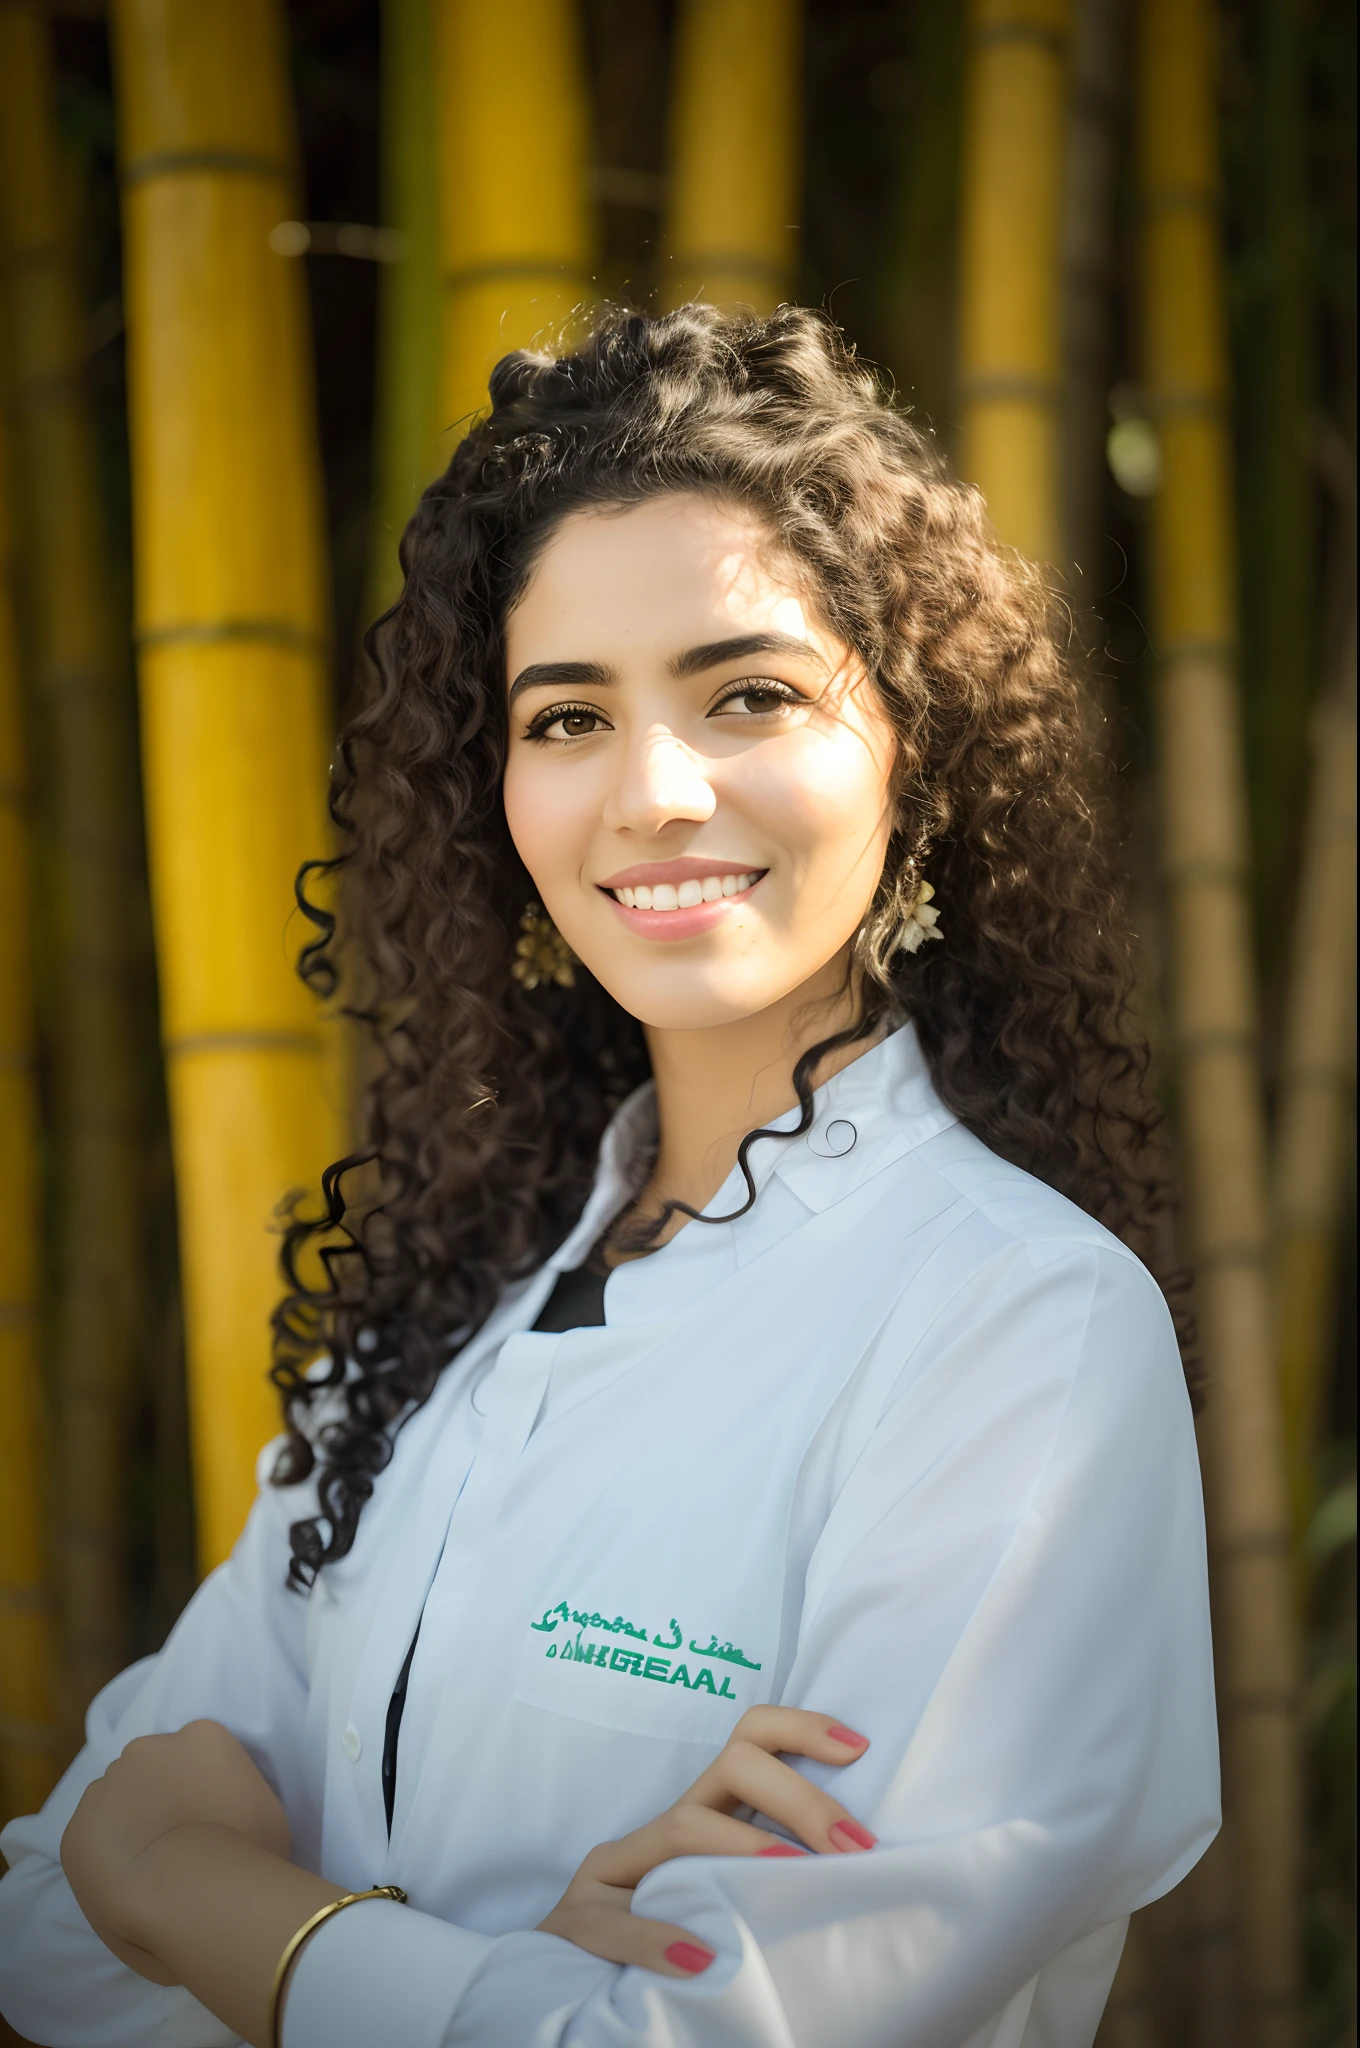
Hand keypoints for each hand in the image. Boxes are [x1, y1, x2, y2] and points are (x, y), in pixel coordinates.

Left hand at [61, 1719, 289, 1984]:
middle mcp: (149, 1747)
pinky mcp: (75, 1829)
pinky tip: (128, 1885)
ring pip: (119, 1802)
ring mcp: (106, 1785)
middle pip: (155, 1770)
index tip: (215, 1821)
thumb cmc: (246, 1850)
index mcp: (203, 1735)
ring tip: (153, 1870)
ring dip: (130, 1824)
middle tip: (182, 1844)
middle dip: (162, 1798)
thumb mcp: (270, 1812)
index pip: (201, 1752)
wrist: (187, 1891)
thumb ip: (243, 1795)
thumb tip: (231, 1811)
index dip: (207, 1788)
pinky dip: (106, 1857)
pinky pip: (93, 1840)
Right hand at [537, 1706, 873, 1976]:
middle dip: (799, 1797)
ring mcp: (614, 1870)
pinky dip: (656, 1939)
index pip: (749, 1740)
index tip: (858, 1747)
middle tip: (854, 1844)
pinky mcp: (576, 1919)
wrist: (566, 1984)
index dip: (802, 1729)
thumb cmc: (672, 1941)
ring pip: (683, 1827)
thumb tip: (859, 1871)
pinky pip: (613, 1921)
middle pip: (732, 1768)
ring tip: (794, 1878)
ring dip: (745, 1849)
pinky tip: (699, 1960)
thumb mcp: (725, 1899)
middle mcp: (662, 1829)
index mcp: (704, 1816)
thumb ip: (771, 1877)